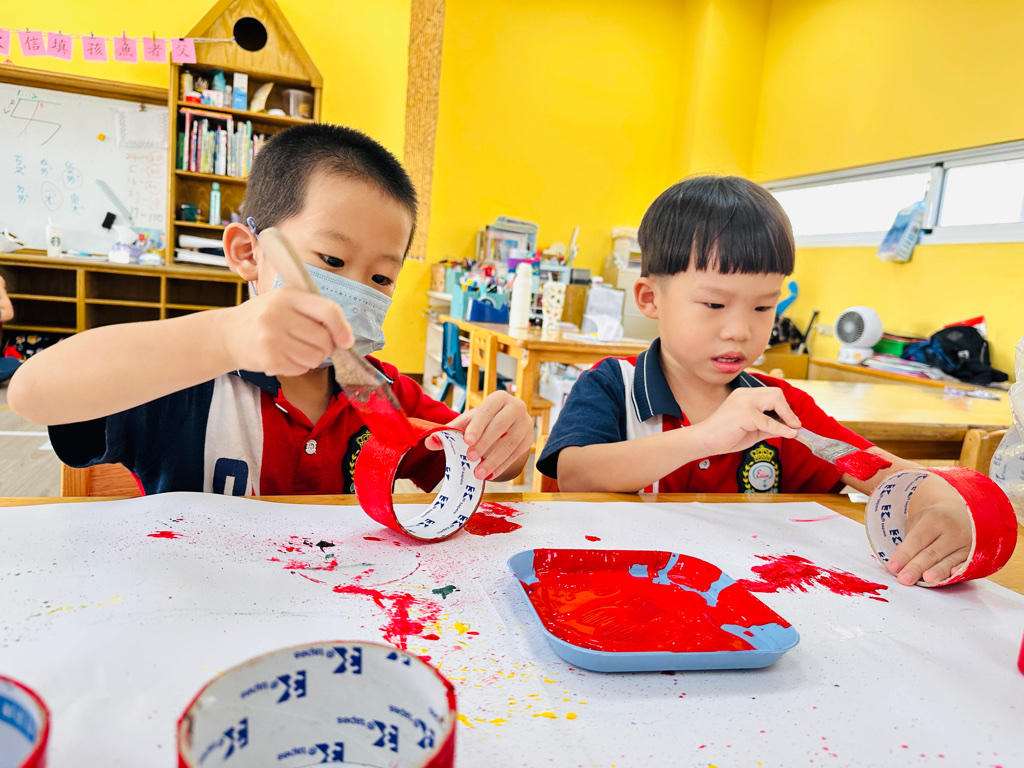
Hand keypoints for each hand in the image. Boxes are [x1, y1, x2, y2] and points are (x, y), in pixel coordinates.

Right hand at [222, 287, 352, 375]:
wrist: (227, 334)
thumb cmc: (263, 318)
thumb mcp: (285, 303)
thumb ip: (315, 313)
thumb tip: (346, 337)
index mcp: (287, 296)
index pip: (328, 311)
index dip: (342, 329)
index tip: (346, 341)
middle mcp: (278, 314)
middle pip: (324, 340)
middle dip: (326, 347)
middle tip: (313, 345)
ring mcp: (271, 337)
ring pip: (315, 357)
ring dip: (311, 358)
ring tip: (294, 350)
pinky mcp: (268, 358)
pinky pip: (300, 369)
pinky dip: (297, 367)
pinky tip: (283, 357)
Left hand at [427, 392, 532, 480]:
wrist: (508, 422)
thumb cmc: (485, 420)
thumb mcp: (469, 421)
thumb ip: (451, 430)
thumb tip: (431, 442)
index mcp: (499, 398)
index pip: (487, 411)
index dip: (477, 426)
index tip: (467, 440)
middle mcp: (516, 408)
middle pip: (500, 426)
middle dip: (485, 444)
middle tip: (470, 458)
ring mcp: (525, 424)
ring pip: (510, 443)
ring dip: (494, 460)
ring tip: (479, 472)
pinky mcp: (529, 440)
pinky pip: (516, 455)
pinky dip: (502, 466)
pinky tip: (490, 475)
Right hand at [690, 387, 800, 456]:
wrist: (705, 440)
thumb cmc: (725, 435)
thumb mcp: (752, 430)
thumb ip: (769, 426)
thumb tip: (789, 429)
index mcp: (745, 395)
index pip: (771, 394)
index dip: (784, 407)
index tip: (792, 422)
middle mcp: (745, 395)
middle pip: (775, 394)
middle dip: (788, 410)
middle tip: (795, 425)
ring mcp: (744, 403)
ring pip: (774, 401)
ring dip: (787, 416)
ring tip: (794, 429)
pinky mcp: (744, 415)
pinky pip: (768, 421)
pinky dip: (781, 428)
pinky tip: (789, 434)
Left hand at [885, 497, 971, 585]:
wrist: (967, 514)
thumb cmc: (937, 518)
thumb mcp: (921, 519)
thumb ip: (911, 537)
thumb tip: (901, 558)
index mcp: (935, 519)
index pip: (917, 540)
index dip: (905, 555)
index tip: (893, 567)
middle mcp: (952, 531)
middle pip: (932, 553)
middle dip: (916, 567)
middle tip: (904, 579)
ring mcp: (966, 544)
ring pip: (949, 560)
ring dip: (937, 571)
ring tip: (925, 579)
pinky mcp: (975, 555)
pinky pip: (966, 564)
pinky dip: (958, 570)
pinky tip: (951, 575)